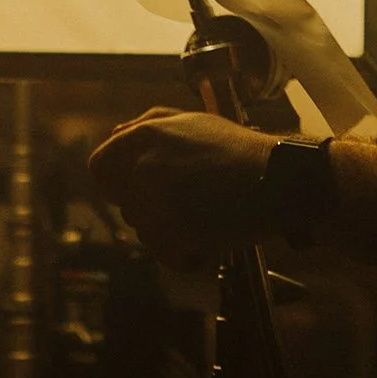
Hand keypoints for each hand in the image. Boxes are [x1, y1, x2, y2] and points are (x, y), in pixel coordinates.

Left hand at [88, 107, 272, 262]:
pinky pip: (165, 254)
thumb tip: (113, 134)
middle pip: (126, 205)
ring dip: (169, 233)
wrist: (276, 180)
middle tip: (190, 203)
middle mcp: (144, 167)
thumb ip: (148, 124)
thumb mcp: (192, 122)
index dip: (117, 183)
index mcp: (145, 136)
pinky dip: (184, 255)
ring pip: (145, 232)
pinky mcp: (175, 232)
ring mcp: (158, 201)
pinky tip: (208, 240)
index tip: (139, 190)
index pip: (99, 167)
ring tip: (205, 218)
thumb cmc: (238, 151)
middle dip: (152, 210)